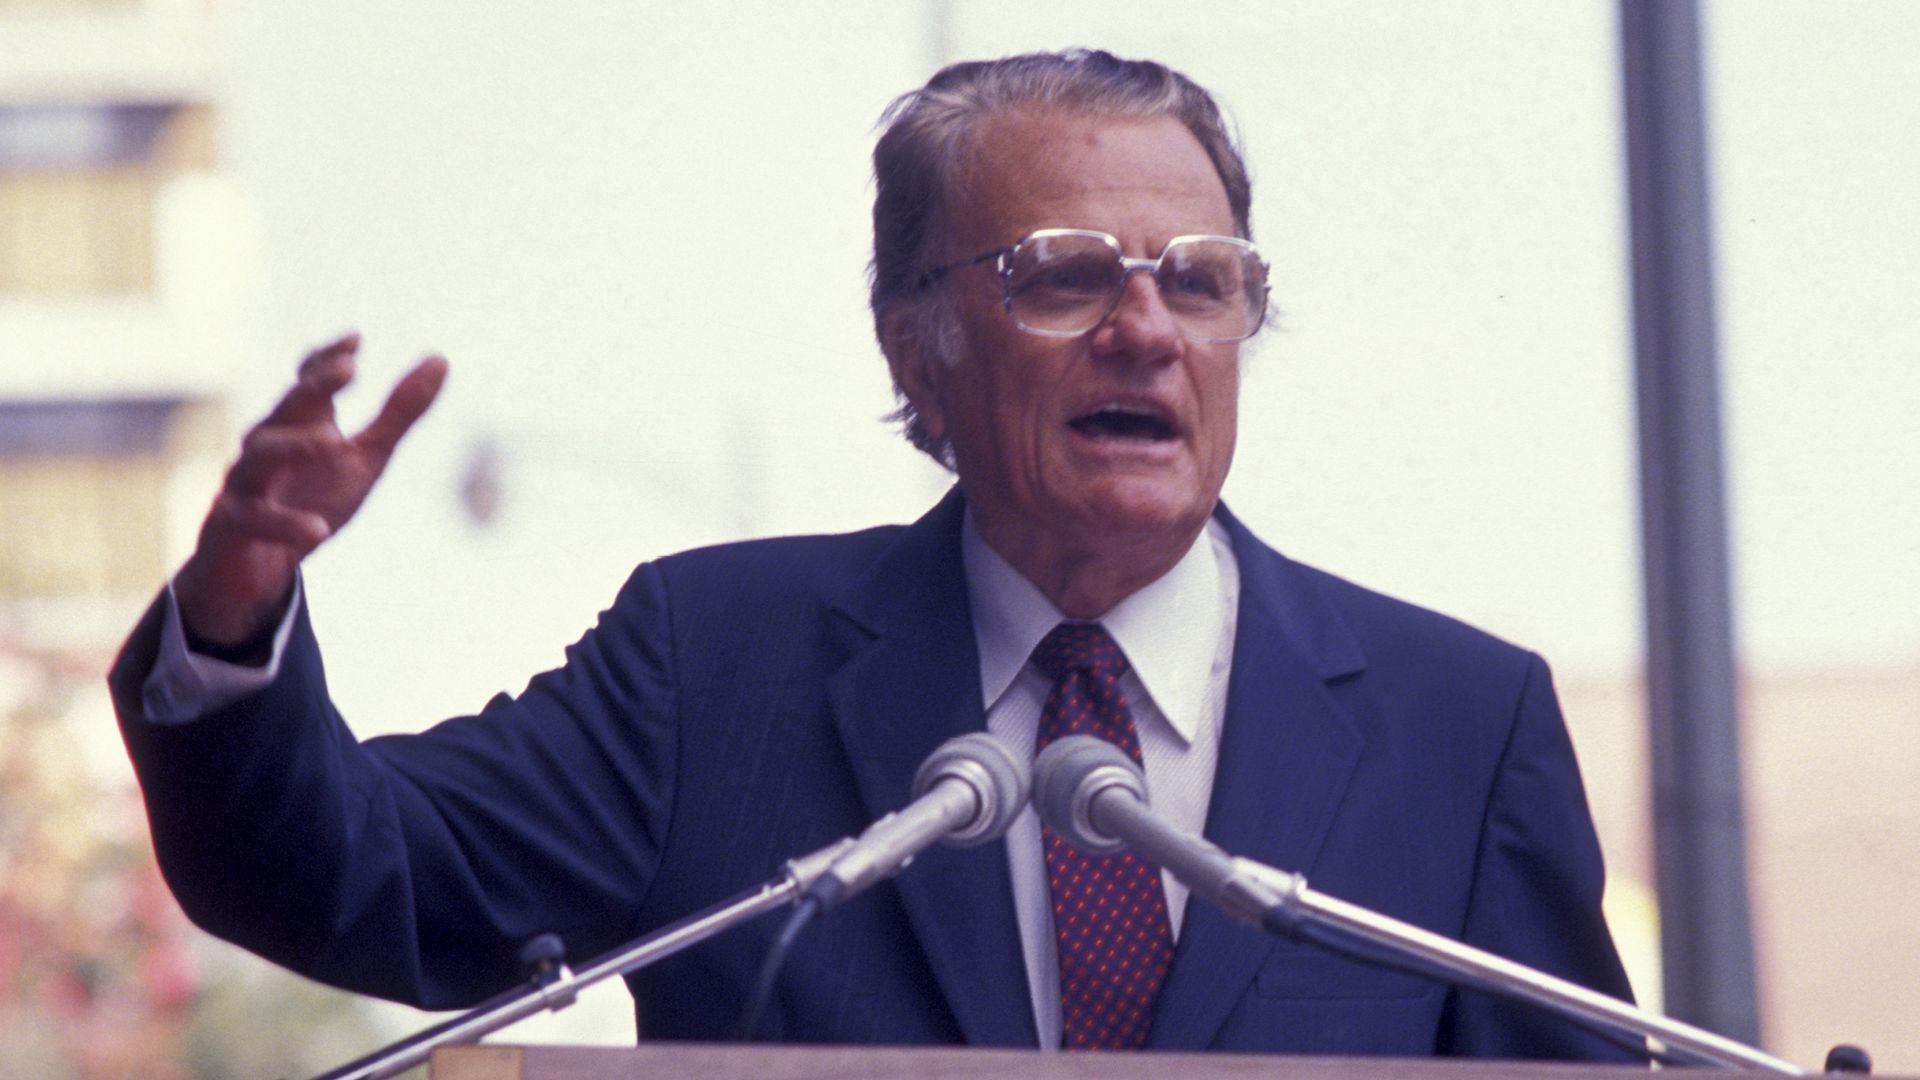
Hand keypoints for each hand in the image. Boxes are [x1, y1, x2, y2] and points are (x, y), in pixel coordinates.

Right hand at [174, 333, 447, 643]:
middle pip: (283, 410)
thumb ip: (400, 412)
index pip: (308, 384)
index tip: (356, 340)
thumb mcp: (366, 457)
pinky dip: (284, 524)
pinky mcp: (228, 527)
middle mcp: (265, 448)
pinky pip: (251, 520)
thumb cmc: (312, 501)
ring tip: (334, 442)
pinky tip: (318, 530)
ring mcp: (242, 485)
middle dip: (313, 388)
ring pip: (258, 457)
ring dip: (295, 446)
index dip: (327, 361)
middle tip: (349, 371)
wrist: (257, 571)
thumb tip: (441, 357)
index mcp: (298, 426)